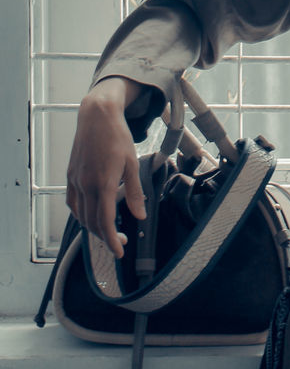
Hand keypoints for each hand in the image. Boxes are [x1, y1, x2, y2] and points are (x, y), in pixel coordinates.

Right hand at [66, 77, 146, 259]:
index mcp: (104, 183)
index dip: (111, 240)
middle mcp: (87, 185)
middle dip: (106, 237)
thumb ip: (135, 192)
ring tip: (108, 230)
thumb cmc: (117, 137)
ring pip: (81, 215)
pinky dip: (81, 214)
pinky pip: (73, 203)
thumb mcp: (132, 163)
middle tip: (121, 241)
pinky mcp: (70, 176)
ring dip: (94, 228)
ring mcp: (76, 181)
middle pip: (92, 223)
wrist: (97, 116)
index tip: (119, 252)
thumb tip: (140, 216)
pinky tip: (91, 215)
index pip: (105, 222)